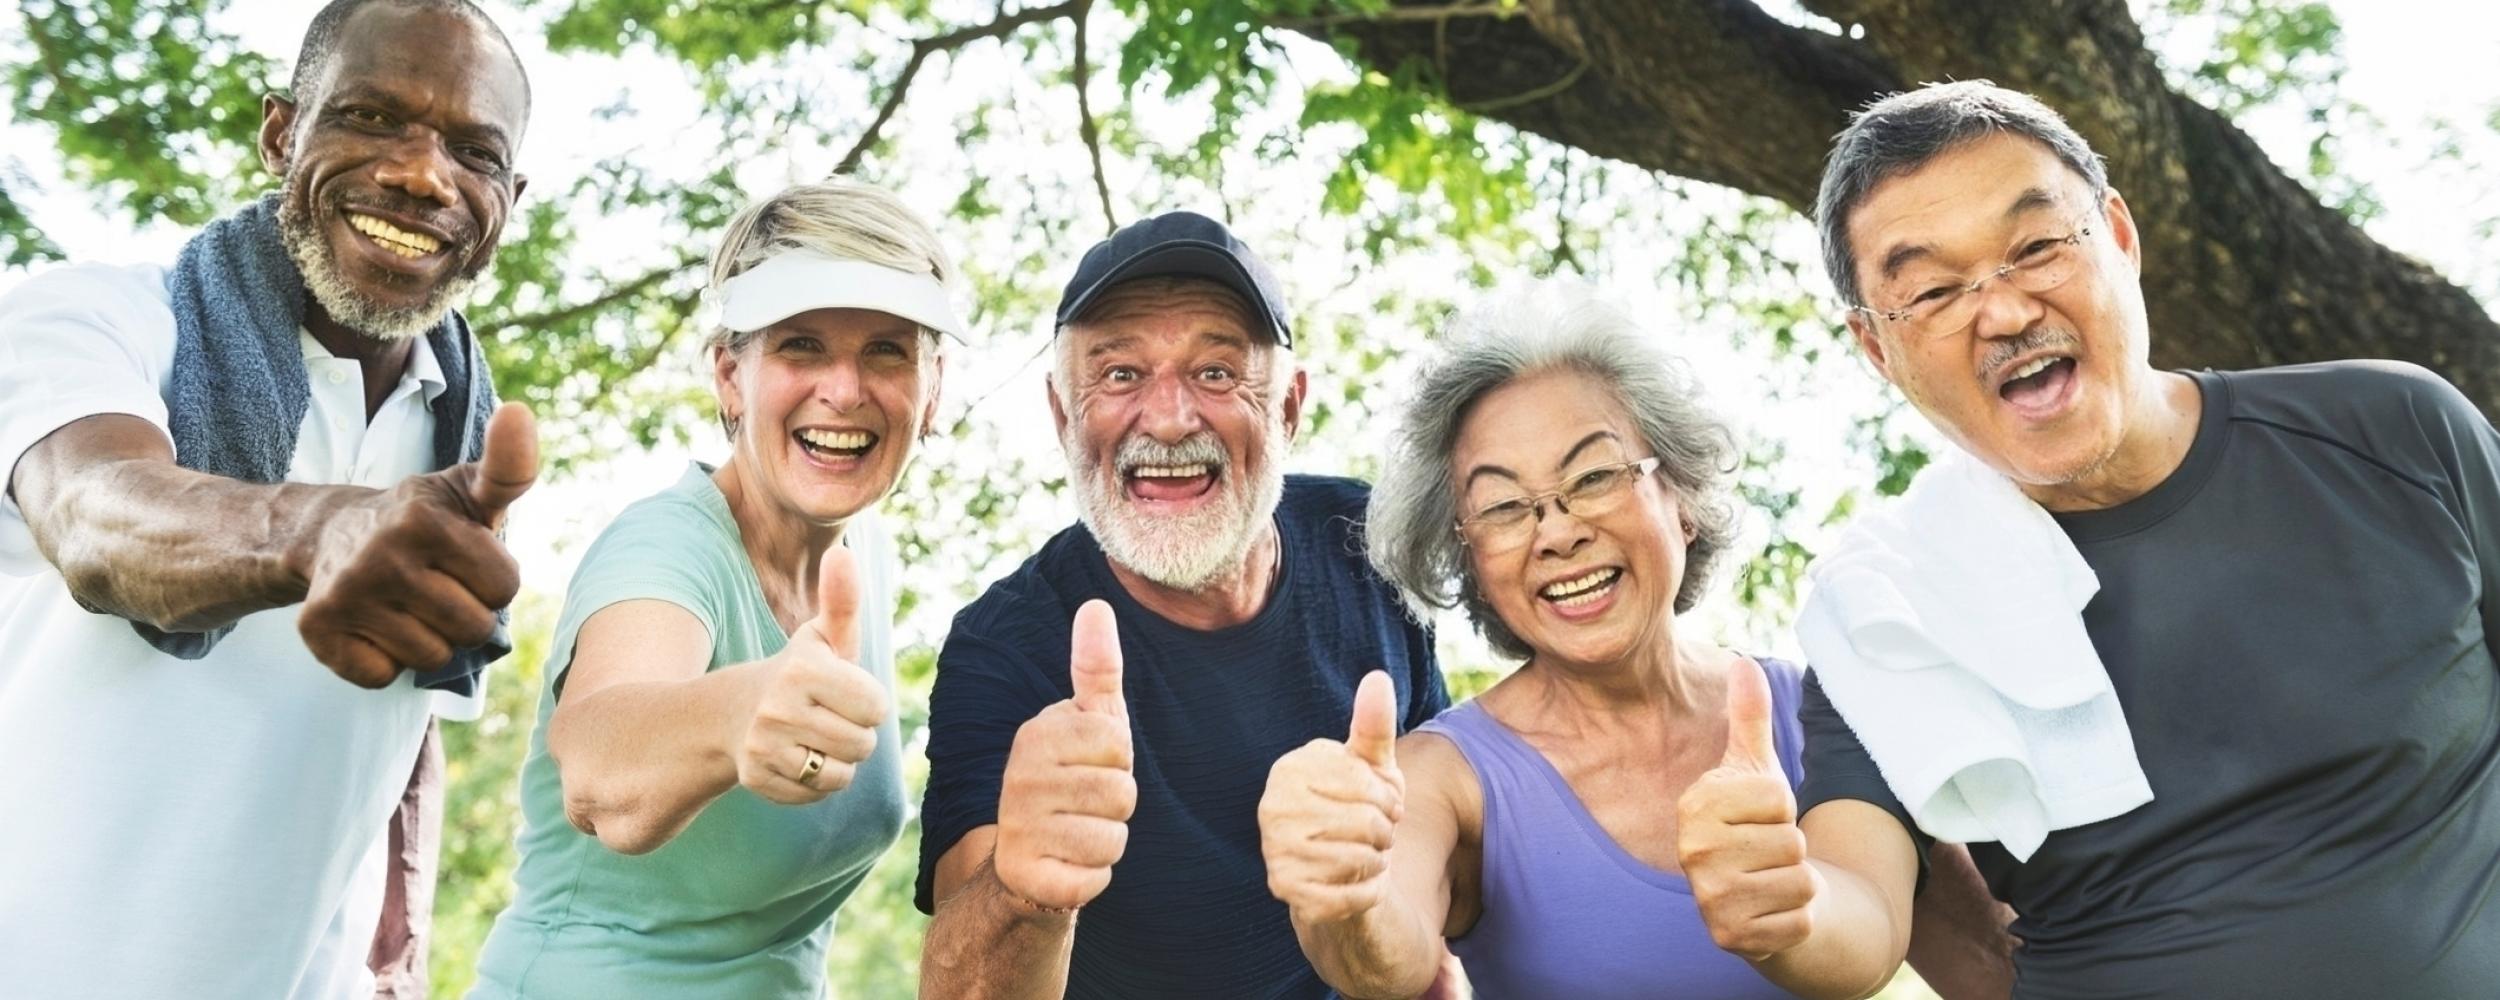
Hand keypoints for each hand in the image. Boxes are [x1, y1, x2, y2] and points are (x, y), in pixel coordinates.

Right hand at [297, 402, 537, 687]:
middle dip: (465, 614)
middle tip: (436, 586)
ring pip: (430, 657)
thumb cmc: (422, 518)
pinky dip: (385, 661)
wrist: (331, 534)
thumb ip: (508, 466)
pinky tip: (374, 625)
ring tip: (406, 604)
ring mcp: (345, 594)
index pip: (504, 588)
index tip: (467, 561)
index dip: (492, 580)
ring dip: (427, 639)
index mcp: (425, 519)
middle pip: (472, 628)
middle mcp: (381, 555)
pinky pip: (382, 676)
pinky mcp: (318, 630)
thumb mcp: (467, 488)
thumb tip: (519, 411)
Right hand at [724, 546, 887, 803]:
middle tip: (826, 717)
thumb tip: (841, 552)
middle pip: (862, 744)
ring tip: (813, 737)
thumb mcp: (823, 638)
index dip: (867, 702)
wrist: (734, 712)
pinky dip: (815, 783)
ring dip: (838, 760)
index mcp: (803, 669)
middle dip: (854, 733)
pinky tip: (796, 758)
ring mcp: (763, 746)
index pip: (876, 707)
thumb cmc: (800, 673)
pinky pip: (816, 794)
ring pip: (841, 773)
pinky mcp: (757, 778)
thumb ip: (842, 600)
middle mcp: (778, 708)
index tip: (842, 692)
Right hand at [993, 599, 1137, 911]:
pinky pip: (1097, 876)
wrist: (1027, 861)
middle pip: (1122, 791)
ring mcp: (1021, 827)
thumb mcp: (1088, 722)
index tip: (1092, 765)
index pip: (1118, 742)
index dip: (1118, 759)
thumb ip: (1097, 668)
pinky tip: (1068, 864)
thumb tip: (1097, 604)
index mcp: (1037, 733)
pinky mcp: (1032, 876)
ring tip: (1077, 833)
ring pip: (1114, 836)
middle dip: (1117, 805)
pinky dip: (1093, 876)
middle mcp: (1021, 776)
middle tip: (1084, 805)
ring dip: (1107, 841)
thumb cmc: (1070, 780)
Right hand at [1259, 670, 1404, 924]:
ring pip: (1360, 858)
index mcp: (1290, 768)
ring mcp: (1274, 850)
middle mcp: (1272, 807)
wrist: (1340, 868)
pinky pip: (1350, 895)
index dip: (1387, 797)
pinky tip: (1359, 883)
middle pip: (1365, 822)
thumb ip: (1373, 725)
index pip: (1363, 781)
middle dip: (1385, 831)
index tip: (1383, 802)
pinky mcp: (1285, 889)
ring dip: (1378, 861)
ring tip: (1366, 854)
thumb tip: (1377, 678)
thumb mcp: (1371, 766)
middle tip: (1377, 833)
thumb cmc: (1358, 806)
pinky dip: (1369, 891)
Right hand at [1678, 658, 1820, 961]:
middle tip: (1767, 853)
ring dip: (1797, 883)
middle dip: (1791, 848)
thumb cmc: (1757, 826)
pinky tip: (1772, 910)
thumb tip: (1742, 662)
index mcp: (1696, 806)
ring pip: (1799, 879)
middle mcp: (1693, 852)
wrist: (1758, 896)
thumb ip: (1748, 717)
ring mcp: (1709, 898)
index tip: (1761, 817)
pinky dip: (1797, 918)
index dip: (1782, 807)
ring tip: (1771, 879)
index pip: (1777, 798)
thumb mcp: (1755, 770)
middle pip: (1791, 841)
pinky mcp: (1732, 937)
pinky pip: (1799, 919)